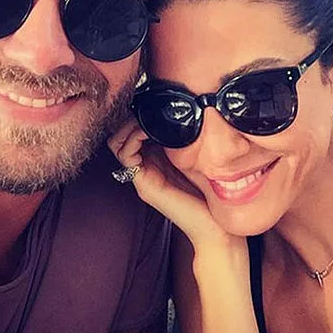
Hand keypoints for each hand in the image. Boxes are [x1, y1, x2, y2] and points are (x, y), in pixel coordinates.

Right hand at [108, 120, 236, 250]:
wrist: (215, 226)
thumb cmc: (211, 192)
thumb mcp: (198, 155)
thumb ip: (186, 137)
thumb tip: (185, 110)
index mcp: (156, 159)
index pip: (132, 131)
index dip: (137, 115)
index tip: (152, 105)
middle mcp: (146, 167)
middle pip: (120, 135)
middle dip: (129, 118)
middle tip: (145, 110)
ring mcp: (142, 177)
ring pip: (117, 144)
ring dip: (128, 127)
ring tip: (144, 120)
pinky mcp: (145, 185)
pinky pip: (126, 157)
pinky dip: (132, 140)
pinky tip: (146, 133)